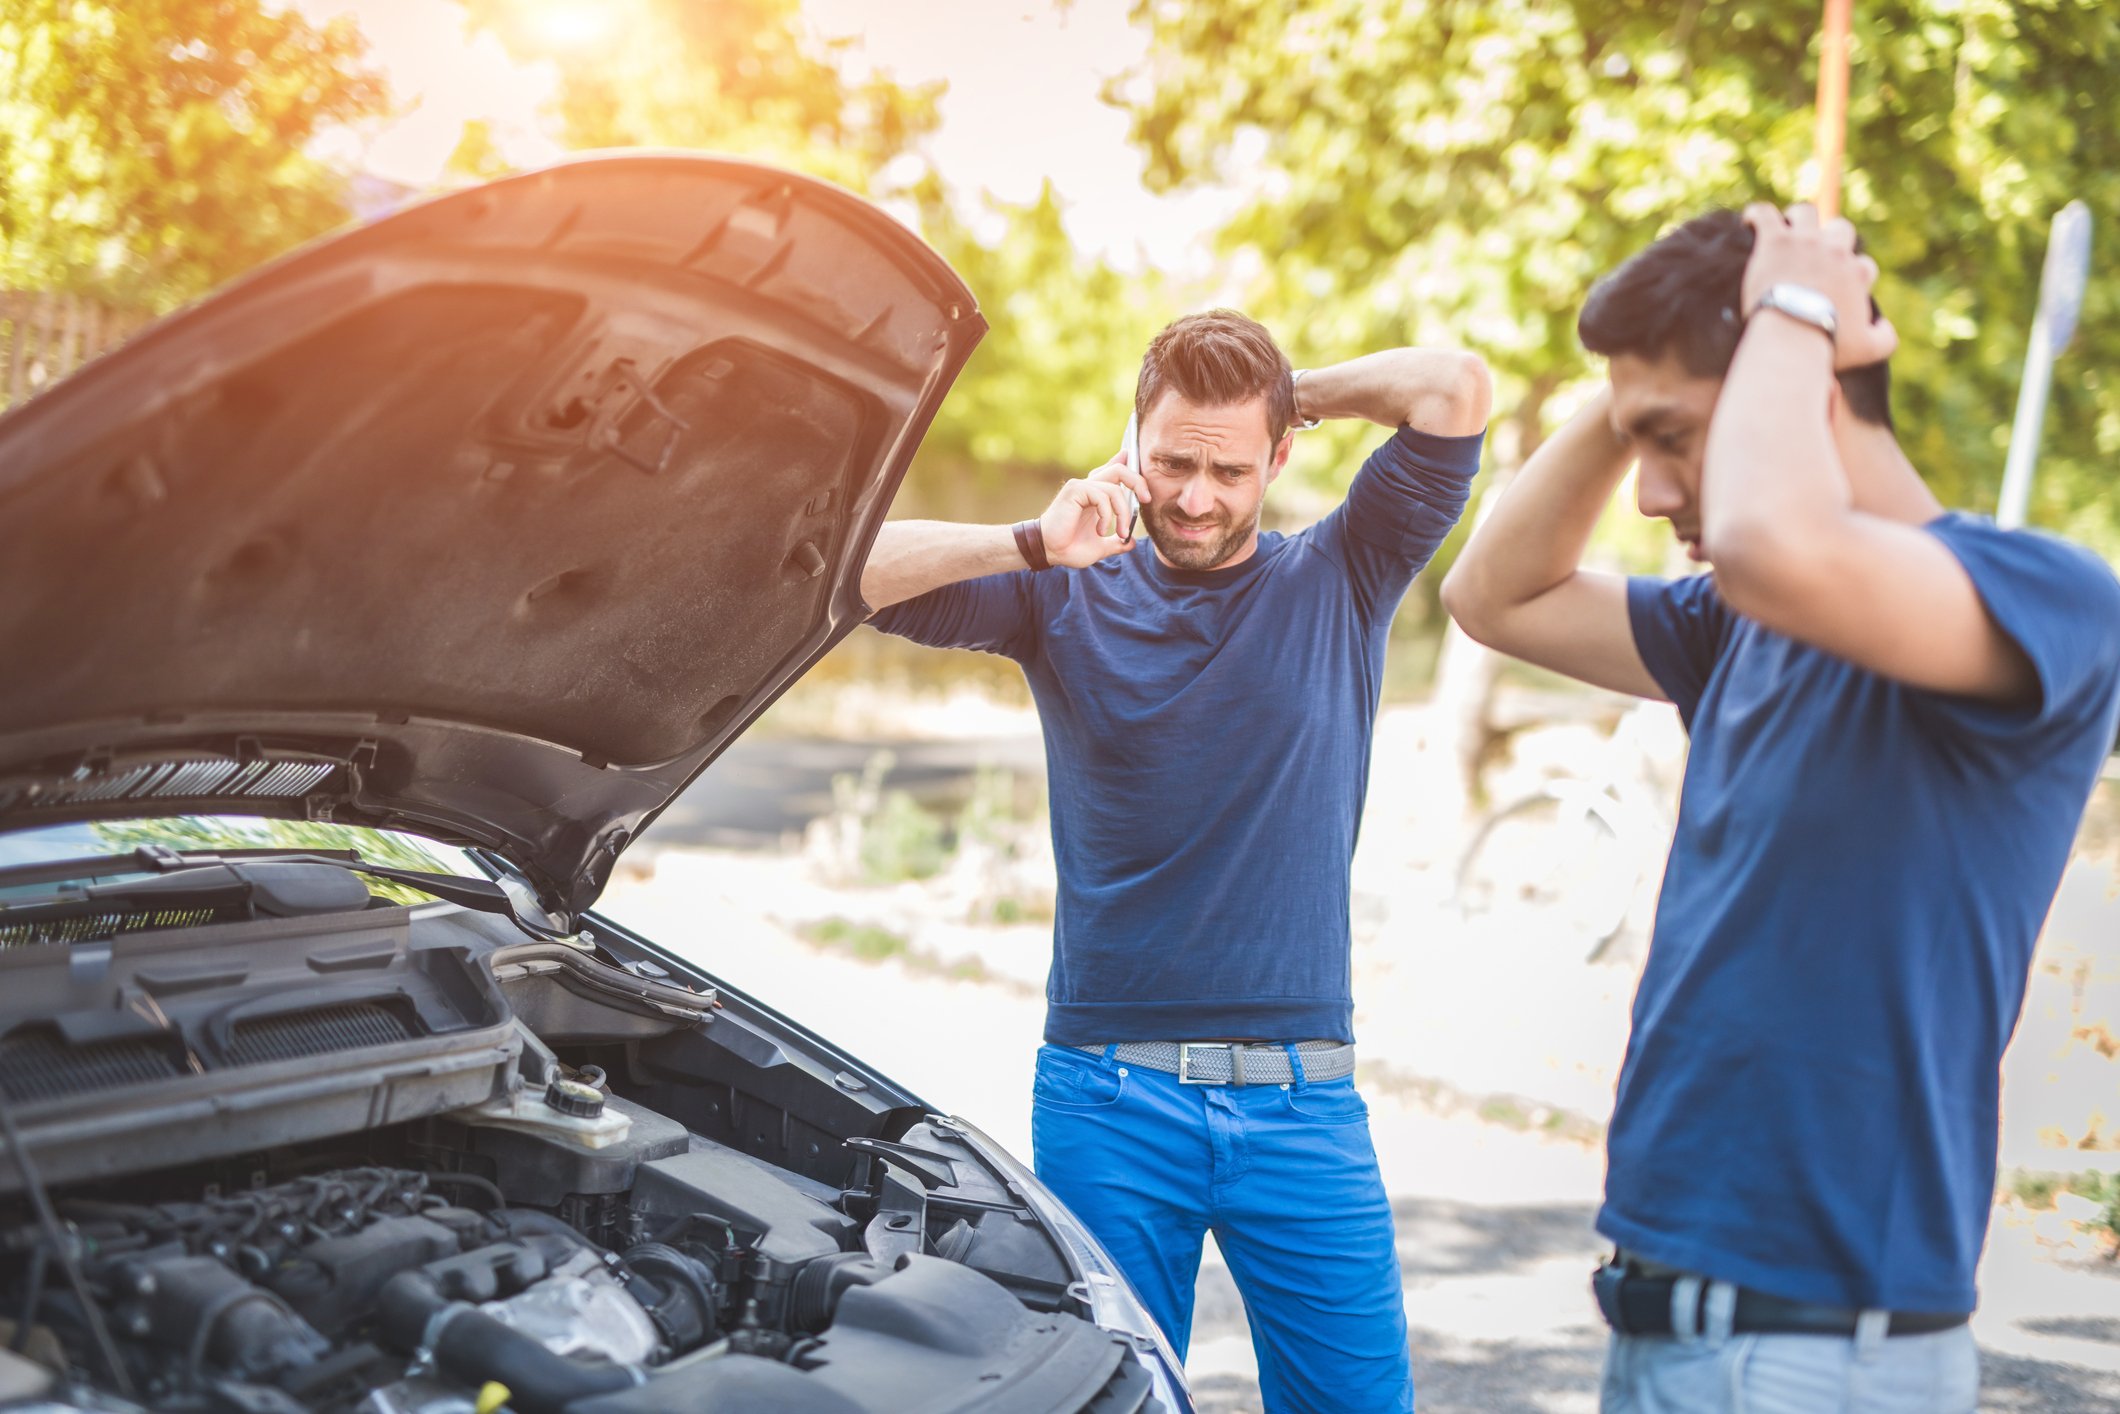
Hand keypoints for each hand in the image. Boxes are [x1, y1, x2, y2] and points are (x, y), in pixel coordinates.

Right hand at [1039, 450, 1152, 568]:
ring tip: (1121, 533)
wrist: (1049, 552)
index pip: (1114, 472)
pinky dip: (1108, 515)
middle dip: (1138, 481)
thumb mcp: (1100, 547)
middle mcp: (1088, 487)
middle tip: (1146, 499)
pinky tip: (1100, 530)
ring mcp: (1081, 487)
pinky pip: (1102, 496)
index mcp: (1094, 496)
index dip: (1129, 466)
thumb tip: (1131, 543)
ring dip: (1123, 513)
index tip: (1142, 474)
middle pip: (1119, 470)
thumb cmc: (1068, 548)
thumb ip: (1115, 543)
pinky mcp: (1075, 490)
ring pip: (1115, 487)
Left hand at [1741, 203, 1898, 369]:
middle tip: (1813, 254)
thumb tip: (1885, 324)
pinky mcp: (1776, 242)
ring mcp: (1804, 243)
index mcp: (1857, 272)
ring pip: (1805, 213)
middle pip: (1840, 229)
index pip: (1862, 264)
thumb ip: (1885, 337)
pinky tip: (1749, 222)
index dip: (1851, 274)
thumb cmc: (1828, 344)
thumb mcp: (1868, 349)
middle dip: (1831, 238)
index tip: (1836, 288)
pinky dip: (1757, 215)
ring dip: (1797, 220)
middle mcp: (1835, 251)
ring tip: (1784, 233)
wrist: (1793, 337)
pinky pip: (1765, 214)